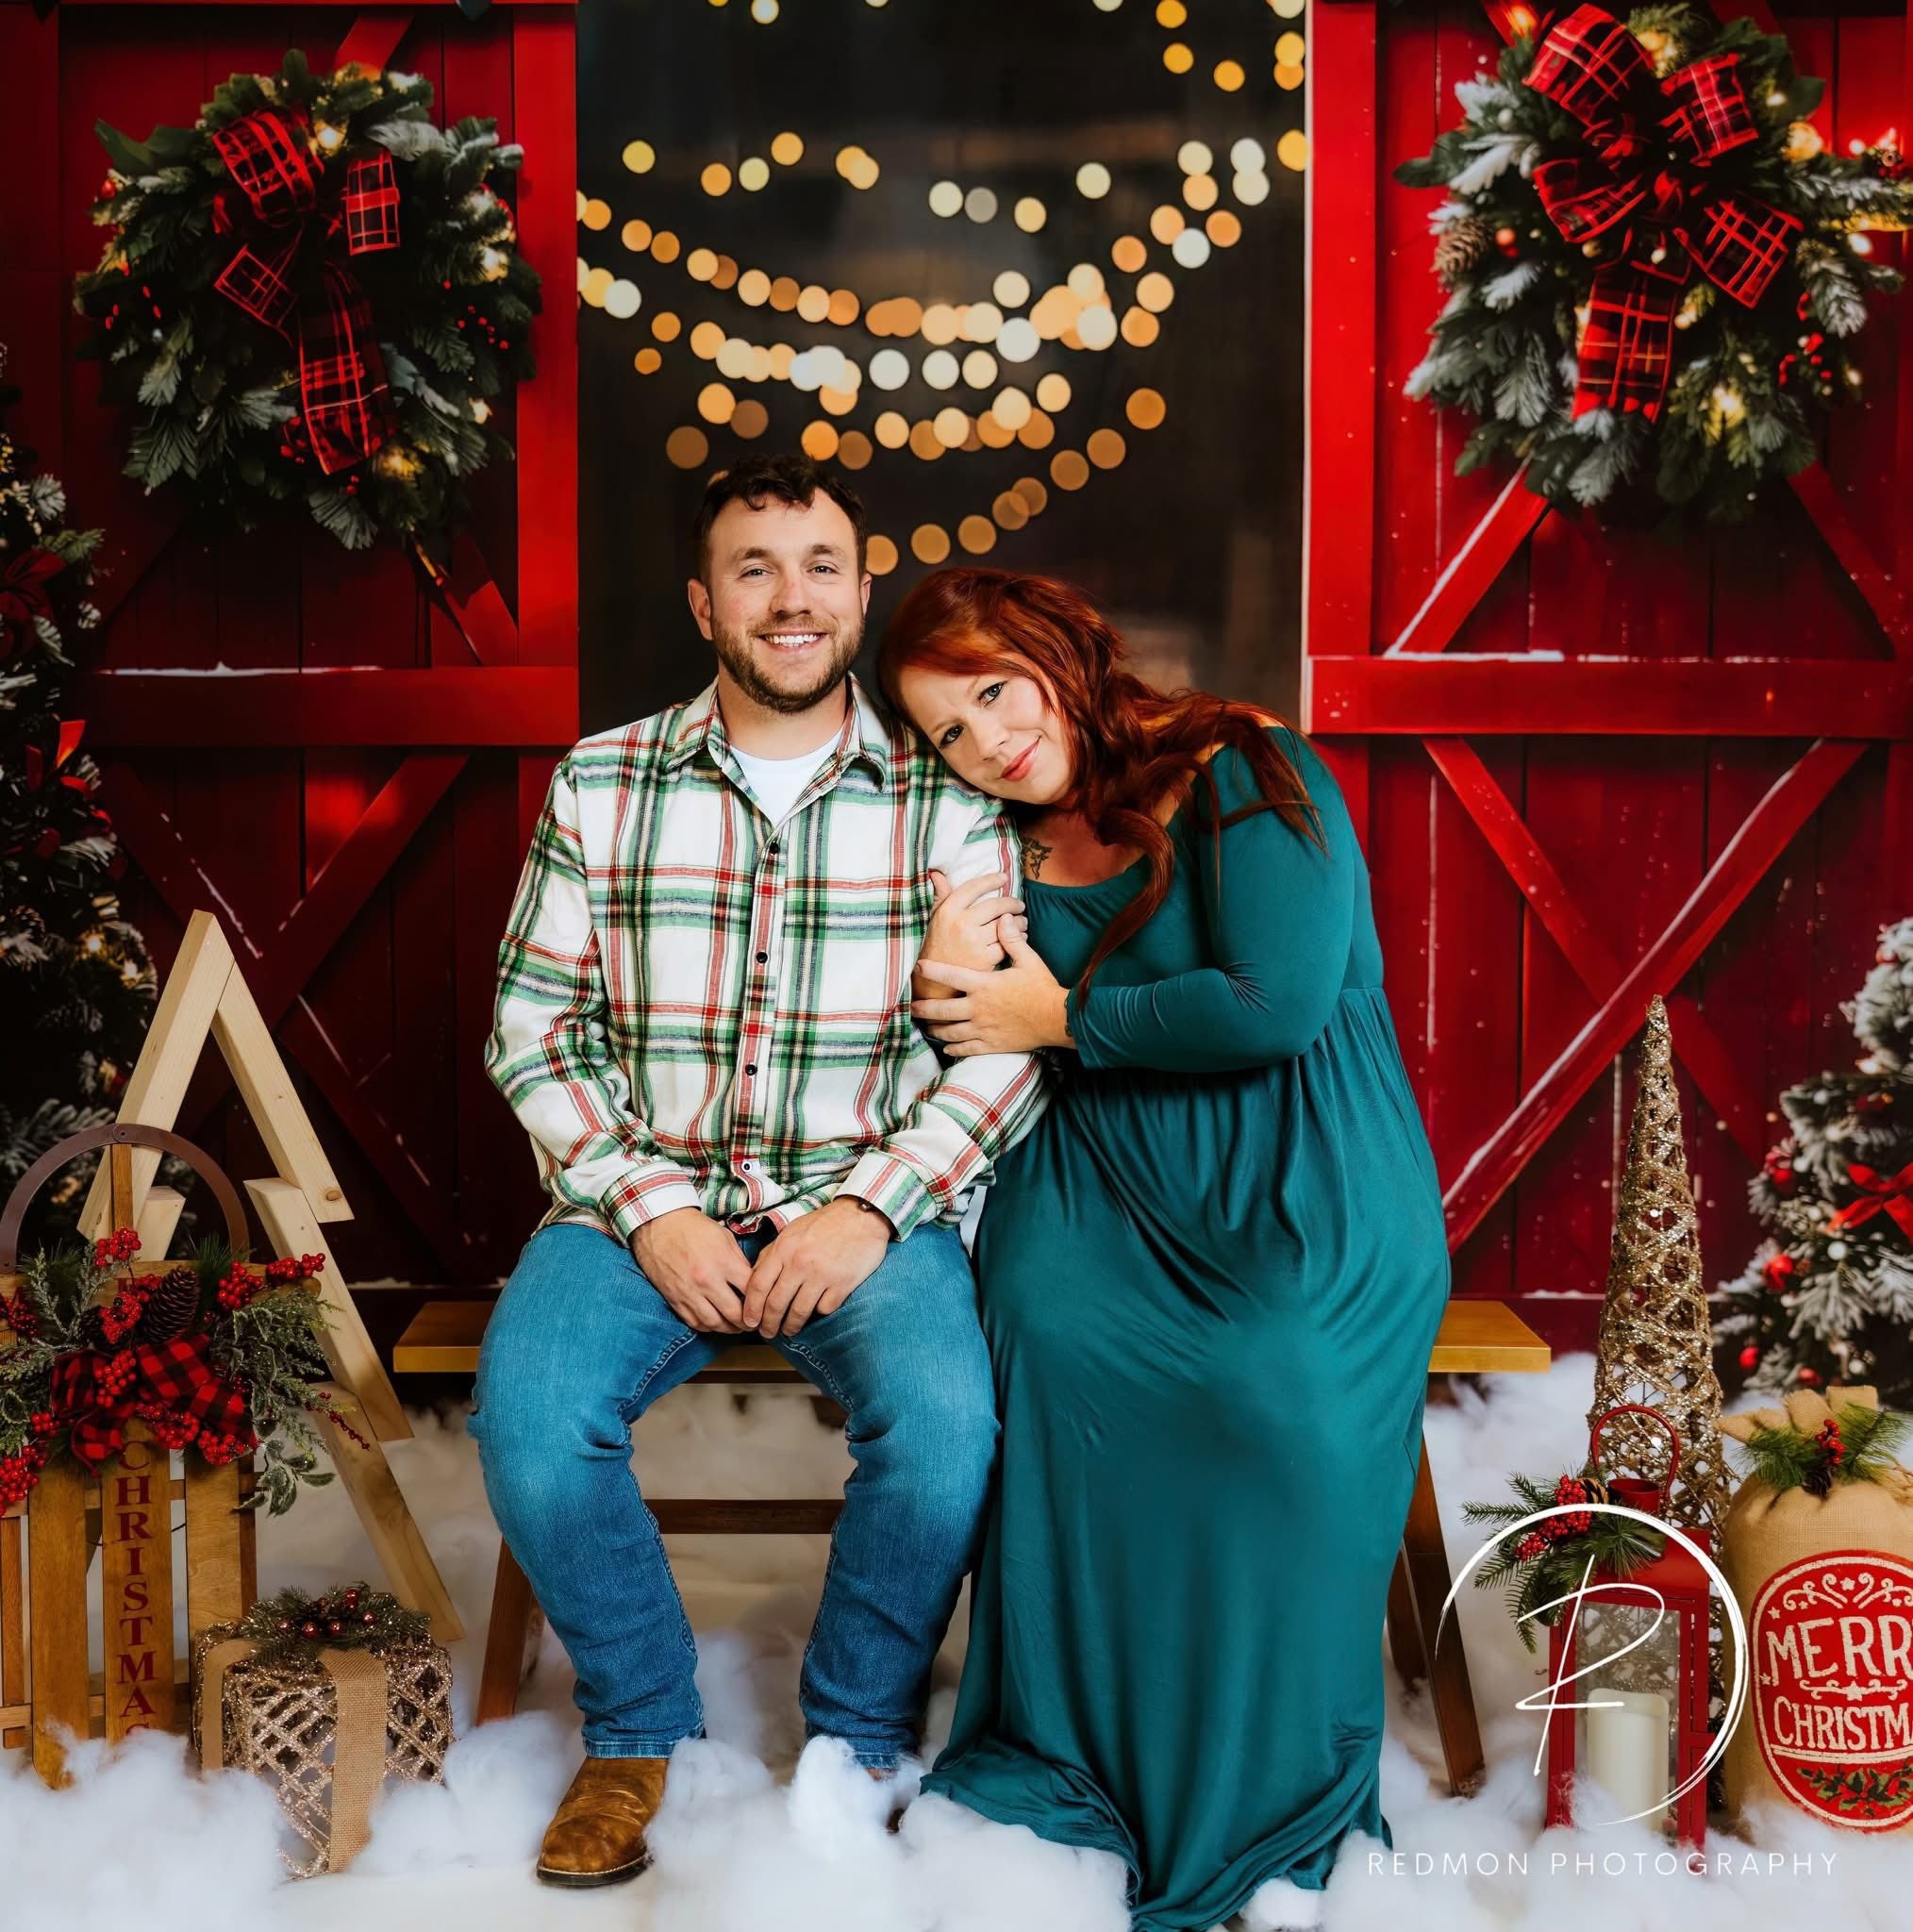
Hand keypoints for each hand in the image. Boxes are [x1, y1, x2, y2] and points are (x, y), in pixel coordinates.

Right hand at [631, 1208, 751, 1332]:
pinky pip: (695, 1322)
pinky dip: (708, 1326)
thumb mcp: (724, 1237)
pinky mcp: (674, 1299)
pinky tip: (716, 1322)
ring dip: (729, 1328)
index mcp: (723, 1262)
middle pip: (735, 1313)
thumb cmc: (693, 1228)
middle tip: (754, 1323)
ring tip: (737, 1326)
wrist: (659, 1225)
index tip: (765, 1302)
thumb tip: (750, 1281)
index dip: (761, 1298)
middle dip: (748, 1322)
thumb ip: (739, 1261)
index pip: (750, 1289)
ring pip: (715, 1323)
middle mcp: (707, 1281)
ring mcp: (689, 1293)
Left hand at [742, 1197, 892, 1336]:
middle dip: (768, 1324)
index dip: (751, 1308)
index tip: (749, 1321)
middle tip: (767, 1333)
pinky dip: (818, 1313)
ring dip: (791, 1326)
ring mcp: (822, 1275)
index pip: (758, 1285)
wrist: (861, 1217)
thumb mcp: (791, 1232)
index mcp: (784, 1249)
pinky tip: (816, 1311)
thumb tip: (754, 1278)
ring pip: (798, 1312)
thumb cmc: (824, 1224)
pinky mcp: (842, 1284)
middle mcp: (800, 1263)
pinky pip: (824, 1309)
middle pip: (776, 1304)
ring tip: (788, 1330)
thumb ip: (771, 1254)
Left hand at [911, 930, 1071, 1055]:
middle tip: (912, 1006)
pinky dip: (954, 1047)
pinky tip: (947, 1045)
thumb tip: (1004, 918)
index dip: (932, 970)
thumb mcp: (1028, 960)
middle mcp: (978, 1008)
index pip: (951, 976)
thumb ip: (1012, 940)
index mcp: (984, 985)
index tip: (918, 966)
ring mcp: (983, 1028)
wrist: (1057, 1019)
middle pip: (942, 1010)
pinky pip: (966, 1048)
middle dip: (925, 1008)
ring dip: (936, 1029)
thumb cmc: (1042, 988)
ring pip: (951, 1031)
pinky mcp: (991, 1044)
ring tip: (927, 1026)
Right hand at [914, 870, 1025, 999]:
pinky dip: (1017, 939)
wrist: (933, 981)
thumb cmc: (936, 945)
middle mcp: (961, 924)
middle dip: (1012, 902)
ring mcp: (973, 942)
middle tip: (1019, 904)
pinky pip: (1007, 944)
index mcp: (948, 911)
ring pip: (1004, 925)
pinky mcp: (984, 959)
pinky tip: (1019, 938)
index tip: (1003, 877)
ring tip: (1022, 921)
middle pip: (995, 905)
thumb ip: (941, 896)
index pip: (974, 887)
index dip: (991, 880)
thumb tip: (937, 873)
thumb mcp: (934, 918)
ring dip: (1018, 921)